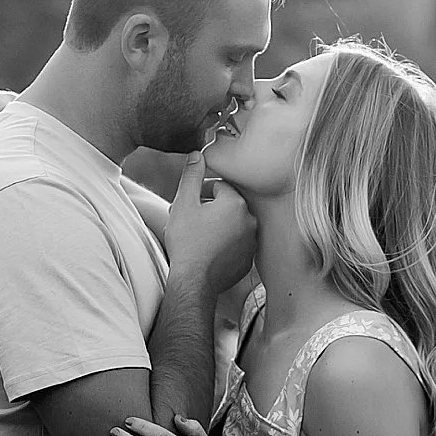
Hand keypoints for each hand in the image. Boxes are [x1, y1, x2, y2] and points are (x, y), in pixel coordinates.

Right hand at [165, 152, 255, 295]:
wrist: (193, 281)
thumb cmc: (187, 242)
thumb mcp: (184, 203)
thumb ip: (192, 175)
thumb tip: (197, 154)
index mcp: (236, 203)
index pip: (219, 187)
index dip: (200, 193)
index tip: (188, 204)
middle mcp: (249, 220)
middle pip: (228, 205)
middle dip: (209, 209)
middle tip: (189, 220)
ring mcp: (251, 242)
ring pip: (233, 225)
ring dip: (218, 225)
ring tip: (198, 235)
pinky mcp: (248, 259)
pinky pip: (236, 244)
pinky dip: (225, 244)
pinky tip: (208, 250)